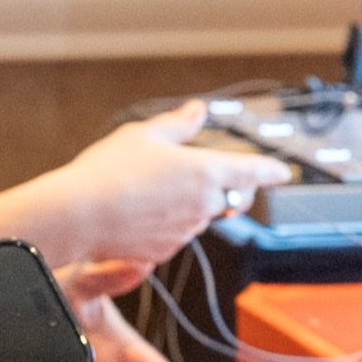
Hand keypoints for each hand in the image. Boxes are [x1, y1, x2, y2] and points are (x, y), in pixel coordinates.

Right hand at [55, 102, 288, 267]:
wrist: (79, 216)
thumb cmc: (109, 171)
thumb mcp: (144, 135)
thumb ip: (177, 125)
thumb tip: (197, 111)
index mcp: (206, 171)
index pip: (252, 171)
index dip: (271, 170)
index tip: (283, 173)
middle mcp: (203, 205)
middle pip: (232, 197)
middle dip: (232, 188)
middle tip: (211, 176)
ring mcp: (186, 231)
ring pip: (201, 216)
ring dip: (192, 204)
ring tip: (152, 188)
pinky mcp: (165, 251)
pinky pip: (176, 234)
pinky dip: (168, 222)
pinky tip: (140, 211)